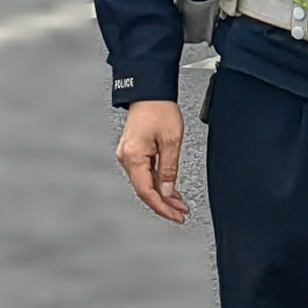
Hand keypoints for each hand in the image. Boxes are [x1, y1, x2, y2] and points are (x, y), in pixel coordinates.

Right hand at [115, 100, 189, 224]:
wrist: (150, 92)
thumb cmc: (159, 109)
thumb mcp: (172, 141)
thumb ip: (169, 169)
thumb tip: (167, 191)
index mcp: (133, 157)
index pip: (146, 192)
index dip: (162, 207)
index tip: (176, 215)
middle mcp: (126, 158)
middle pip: (145, 190)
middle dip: (164, 204)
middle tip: (181, 213)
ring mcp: (128, 155)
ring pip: (145, 183)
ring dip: (162, 194)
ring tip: (179, 203)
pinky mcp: (133, 151)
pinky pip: (145, 173)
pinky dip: (158, 182)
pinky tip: (170, 188)